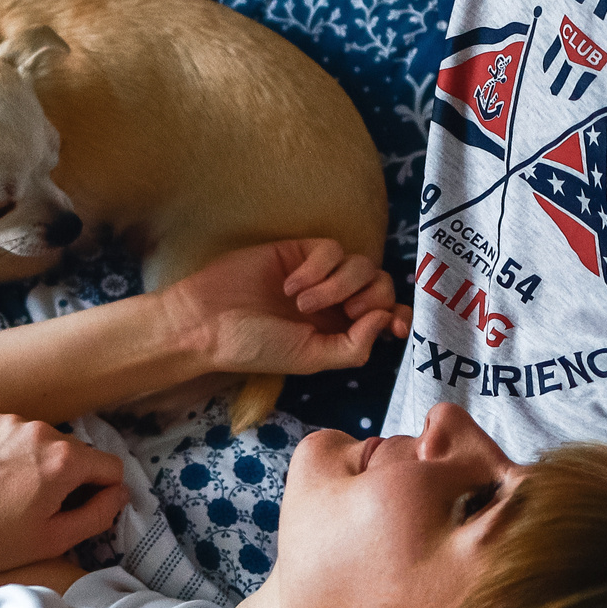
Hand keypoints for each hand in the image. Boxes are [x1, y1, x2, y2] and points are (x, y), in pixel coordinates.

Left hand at [0, 412, 124, 578]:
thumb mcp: (53, 539)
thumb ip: (98, 515)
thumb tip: (119, 494)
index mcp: (64, 458)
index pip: (110, 467)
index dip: (103, 493)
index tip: (81, 511)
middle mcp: (40, 430)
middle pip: (76, 453)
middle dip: (68, 479)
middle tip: (40, 510)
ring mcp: (9, 421)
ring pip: (43, 442)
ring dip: (38, 463)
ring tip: (9, 496)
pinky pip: (13, 434)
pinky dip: (10, 453)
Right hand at [163, 240, 409, 377]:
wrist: (208, 321)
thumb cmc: (256, 347)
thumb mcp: (311, 359)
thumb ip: (354, 346)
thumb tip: (384, 318)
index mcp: (339, 329)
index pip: (385, 313)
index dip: (398, 314)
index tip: (395, 325)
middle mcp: (334, 301)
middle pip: (381, 285)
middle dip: (369, 299)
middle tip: (342, 313)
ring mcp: (318, 274)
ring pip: (362, 265)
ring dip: (337, 287)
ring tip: (301, 303)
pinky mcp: (299, 250)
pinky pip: (331, 249)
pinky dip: (317, 268)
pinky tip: (290, 284)